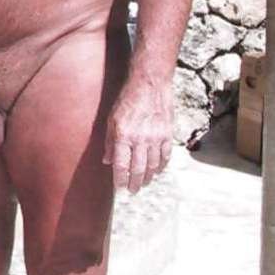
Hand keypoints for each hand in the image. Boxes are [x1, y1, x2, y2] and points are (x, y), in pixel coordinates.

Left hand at [102, 76, 172, 193]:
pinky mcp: (167, 134)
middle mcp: (140, 139)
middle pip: (138, 170)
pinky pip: (165, 156)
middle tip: (132, 191)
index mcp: (123, 136)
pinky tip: (157, 171)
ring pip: (153, 166)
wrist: (150, 84)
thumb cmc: (127, 100)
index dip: (120, 180)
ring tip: (144, 183)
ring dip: (149, 177)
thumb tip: (107, 161)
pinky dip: (161, 166)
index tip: (119, 187)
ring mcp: (156, 137)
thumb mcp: (111, 119)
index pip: (121, 166)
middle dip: (135, 184)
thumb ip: (110, 142)